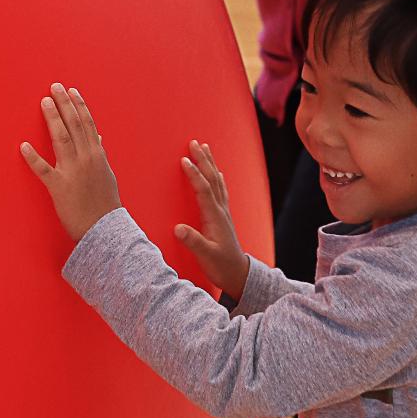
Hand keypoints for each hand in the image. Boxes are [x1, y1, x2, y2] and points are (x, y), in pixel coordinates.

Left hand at [22, 84, 121, 241]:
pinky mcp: (59, 187)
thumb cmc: (105, 203)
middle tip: (55, 86)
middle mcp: (86, 159)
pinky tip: (23, 145)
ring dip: (52, 118)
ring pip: (61, 139)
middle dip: (64, 103)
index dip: (78, 105)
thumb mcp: (107, 174)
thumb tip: (98, 138)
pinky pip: (43, 170)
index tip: (71, 91)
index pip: (87, 123)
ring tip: (44, 102)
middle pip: (74, 124)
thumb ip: (100, 154)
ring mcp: (72, 172)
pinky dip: (33, 158)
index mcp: (97, 155)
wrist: (105, 229)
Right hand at [172, 141, 250, 300]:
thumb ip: (193, 242)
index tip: (184, 159)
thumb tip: (178, 228)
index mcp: (215, 217)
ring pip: (217, 181)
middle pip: (212, 179)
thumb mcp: (206, 256)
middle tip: (194, 142)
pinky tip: (217, 172)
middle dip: (203, 160)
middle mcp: (221, 211)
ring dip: (210, 163)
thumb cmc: (221, 266)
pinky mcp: (223, 217)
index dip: (194, 174)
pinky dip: (217, 177)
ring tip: (205, 148)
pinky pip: (220, 190)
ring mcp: (223, 212)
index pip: (203, 190)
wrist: (238, 275)